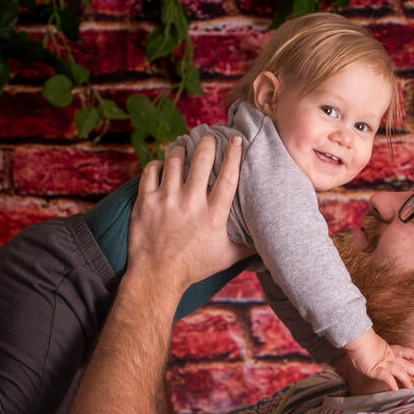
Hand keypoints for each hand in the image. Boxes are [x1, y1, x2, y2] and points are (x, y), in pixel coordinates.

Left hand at [128, 135, 250, 288]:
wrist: (158, 276)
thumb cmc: (194, 267)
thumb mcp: (227, 258)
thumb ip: (248, 246)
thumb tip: (268, 240)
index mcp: (213, 215)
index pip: (228, 175)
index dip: (234, 154)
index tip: (237, 140)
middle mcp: (191, 203)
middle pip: (201, 159)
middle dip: (207, 142)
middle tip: (209, 137)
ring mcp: (166, 200)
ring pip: (174, 160)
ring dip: (181, 149)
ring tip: (184, 147)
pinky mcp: (146, 201)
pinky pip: (151, 170)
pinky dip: (158, 164)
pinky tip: (163, 166)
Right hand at [344, 329, 413, 390]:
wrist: (356, 337)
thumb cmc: (357, 340)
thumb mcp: (366, 344)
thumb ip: (370, 348)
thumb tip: (367, 350)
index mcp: (385, 349)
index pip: (401, 351)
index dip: (411, 354)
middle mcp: (386, 356)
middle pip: (404, 363)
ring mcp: (382, 362)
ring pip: (398, 370)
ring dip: (405, 378)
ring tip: (410, 386)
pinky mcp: (376, 368)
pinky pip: (386, 377)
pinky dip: (391, 382)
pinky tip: (395, 388)